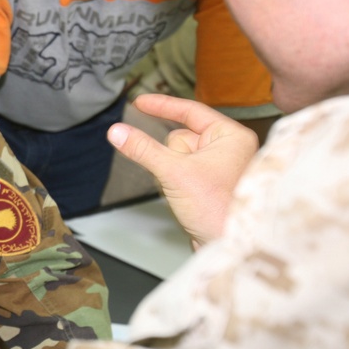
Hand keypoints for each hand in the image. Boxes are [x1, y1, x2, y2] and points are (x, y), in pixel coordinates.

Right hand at [107, 94, 258, 248]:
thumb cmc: (218, 209)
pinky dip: (175, 183)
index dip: (163, 106)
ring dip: (172, 174)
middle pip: (180, 138)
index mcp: (231, 136)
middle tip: (182, 178)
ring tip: (187, 194)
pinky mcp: (209, 184)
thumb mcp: (174, 172)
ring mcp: (219, 167)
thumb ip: (143, 149)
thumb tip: (116, 131)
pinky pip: (180, 172)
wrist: (229, 246)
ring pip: (177, 157)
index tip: (139, 102)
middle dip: (172, 157)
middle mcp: (228, 148)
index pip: (191, 111)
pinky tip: (186, 199)